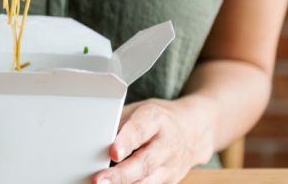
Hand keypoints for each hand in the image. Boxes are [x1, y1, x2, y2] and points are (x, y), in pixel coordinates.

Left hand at [92, 99, 210, 183]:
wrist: (193, 130)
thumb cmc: (158, 119)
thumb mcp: (140, 110)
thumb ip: (119, 123)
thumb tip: (94, 138)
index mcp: (156, 120)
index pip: (140, 131)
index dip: (126, 142)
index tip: (113, 152)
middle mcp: (167, 144)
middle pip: (144, 163)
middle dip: (121, 175)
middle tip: (99, 180)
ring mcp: (171, 166)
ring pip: (147, 181)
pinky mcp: (170, 181)